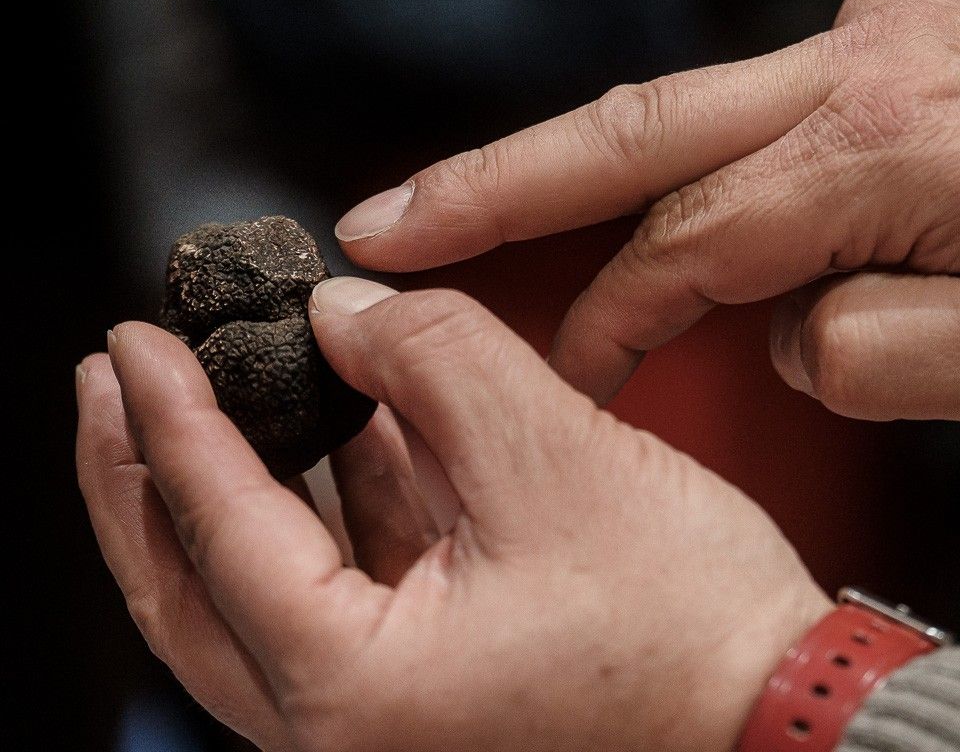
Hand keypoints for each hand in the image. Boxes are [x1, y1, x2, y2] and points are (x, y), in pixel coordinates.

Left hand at [76, 278, 829, 751]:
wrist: (781, 718)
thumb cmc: (691, 628)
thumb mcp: (554, 456)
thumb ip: (433, 358)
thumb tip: (342, 314)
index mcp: (353, 694)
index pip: (216, 530)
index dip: (169, 418)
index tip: (133, 337)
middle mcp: (345, 737)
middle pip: (189, 594)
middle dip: (145, 475)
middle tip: (114, 379)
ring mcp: (384, 726)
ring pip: (258, 601)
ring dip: (240, 488)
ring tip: (213, 394)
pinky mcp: (431, 700)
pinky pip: (340, 603)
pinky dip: (329, 517)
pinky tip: (338, 441)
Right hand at [336, 0, 959, 434]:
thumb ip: (870, 357)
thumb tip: (776, 325)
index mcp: (887, 151)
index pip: (688, 246)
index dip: (606, 318)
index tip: (557, 375)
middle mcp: (860, 63)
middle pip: (628, 131)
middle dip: (489, 181)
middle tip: (382, 218)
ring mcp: (873, 28)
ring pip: (684, 115)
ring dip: (576, 167)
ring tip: (475, 205)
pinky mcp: (891, 25)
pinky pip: (762, 110)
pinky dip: (706, 170)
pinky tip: (690, 217)